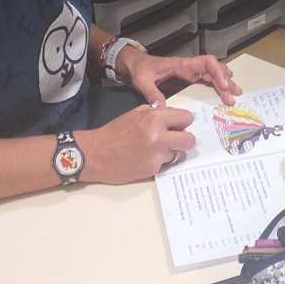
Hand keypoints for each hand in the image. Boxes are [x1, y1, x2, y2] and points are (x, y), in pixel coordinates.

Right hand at [81, 104, 196, 182]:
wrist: (95, 154)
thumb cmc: (114, 132)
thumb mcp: (135, 114)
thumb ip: (156, 114)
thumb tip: (173, 117)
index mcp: (154, 118)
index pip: (187, 118)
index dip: (182, 122)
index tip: (177, 126)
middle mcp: (159, 136)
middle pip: (190, 140)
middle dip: (184, 140)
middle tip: (174, 140)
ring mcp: (157, 155)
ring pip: (178, 153)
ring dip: (170, 152)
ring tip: (154, 150)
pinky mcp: (153, 170)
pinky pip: (165, 164)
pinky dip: (158, 161)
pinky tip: (144, 158)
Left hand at [117, 49, 240, 105]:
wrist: (135, 65)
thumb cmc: (140, 69)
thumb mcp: (142, 80)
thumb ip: (151, 93)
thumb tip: (162, 107)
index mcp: (181, 64)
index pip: (206, 62)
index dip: (217, 72)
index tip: (223, 85)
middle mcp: (189, 66)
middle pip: (213, 69)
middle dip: (225, 81)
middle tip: (234, 95)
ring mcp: (189, 71)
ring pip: (212, 74)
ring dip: (224, 82)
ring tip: (236, 93)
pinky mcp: (188, 76)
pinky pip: (206, 78)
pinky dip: (217, 83)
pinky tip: (225, 89)